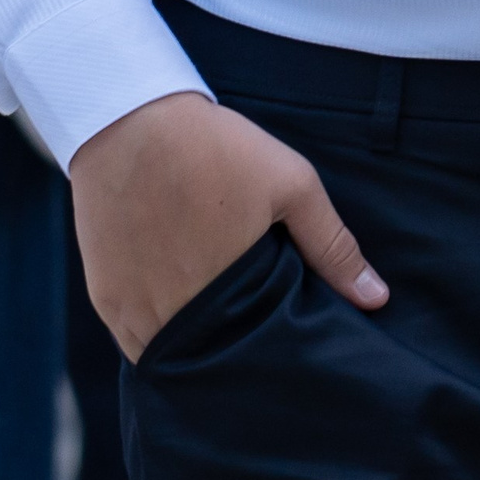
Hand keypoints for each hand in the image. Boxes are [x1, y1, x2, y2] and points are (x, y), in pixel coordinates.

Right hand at [69, 91, 387, 364]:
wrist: (127, 117)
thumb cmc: (214, 148)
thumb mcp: (289, 185)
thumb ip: (332, 245)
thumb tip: (377, 299)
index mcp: (224, 296)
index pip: (251, 357)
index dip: (266, 356)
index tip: (279, 347)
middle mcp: (172, 315)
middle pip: (208, 362)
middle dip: (229, 357)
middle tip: (248, 339)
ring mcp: (130, 309)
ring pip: (167, 355)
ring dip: (190, 349)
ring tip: (214, 328)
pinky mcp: (103, 296)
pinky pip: (133, 338)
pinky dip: (155, 334)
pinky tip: (175, 310)